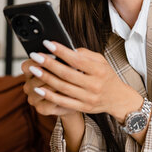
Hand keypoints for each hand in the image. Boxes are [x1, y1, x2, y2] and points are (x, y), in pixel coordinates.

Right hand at [21, 58, 76, 116]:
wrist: (73, 99)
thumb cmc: (67, 78)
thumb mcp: (63, 66)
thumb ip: (61, 60)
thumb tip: (69, 53)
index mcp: (30, 72)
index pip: (27, 66)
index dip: (39, 60)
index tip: (54, 55)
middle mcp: (28, 86)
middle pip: (36, 77)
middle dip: (52, 70)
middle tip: (69, 66)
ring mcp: (33, 98)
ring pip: (43, 89)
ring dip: (57, 83)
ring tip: (71, 79)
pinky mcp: (41, 108)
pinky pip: (50, 101)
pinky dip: (60, 96)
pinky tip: (70, 91)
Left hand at [28, 40, 142, 122]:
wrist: (117, 97)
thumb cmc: (106, 75)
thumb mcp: (101, 61)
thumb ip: (85, 54)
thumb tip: (66, 49)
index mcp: (99, 70)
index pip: (77, 60)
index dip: (61, 51)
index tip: (47, 43)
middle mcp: (94, 85)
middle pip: (67, 74)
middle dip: (49, 64)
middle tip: (35, 56)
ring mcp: (88, 98)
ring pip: (62, 88)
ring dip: (46, 78)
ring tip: (33, 69)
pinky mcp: (83, 107)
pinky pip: (63, 102)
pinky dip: (49, 96)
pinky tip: (38, 89)